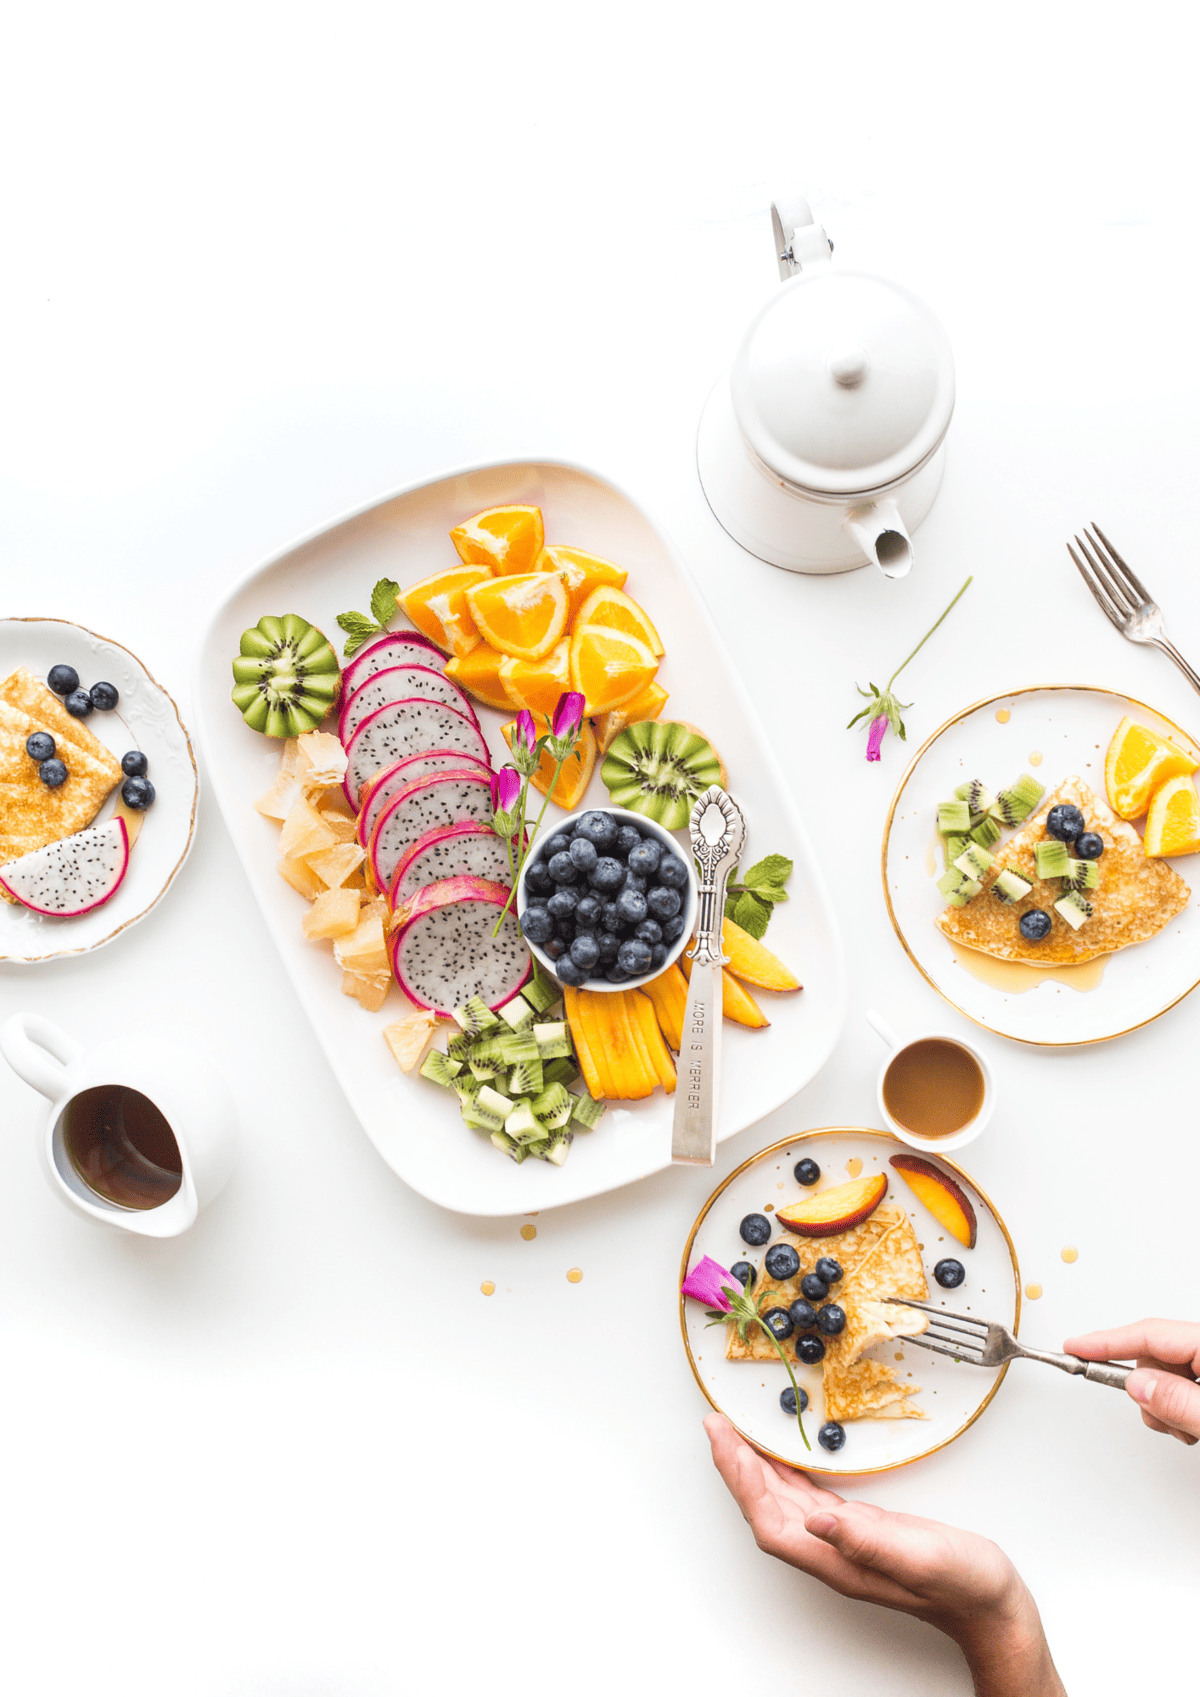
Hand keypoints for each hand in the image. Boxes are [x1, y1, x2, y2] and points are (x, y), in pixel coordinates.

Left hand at [704, 1414, 1063, 1696]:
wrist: (994, 1605)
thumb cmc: (964, 1585)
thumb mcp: (919, 1556)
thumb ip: (868, 1542)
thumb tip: (817, 1522)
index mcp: (838, 1561)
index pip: (769, 1521)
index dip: (740, 1482)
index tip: (722, 1441)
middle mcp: (833, 1552)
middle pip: (767, 1509)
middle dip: (736, 1467)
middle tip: (716, 1424)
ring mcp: (846, 1543)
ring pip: (784, 1503)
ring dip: (756, 1468)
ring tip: (735, 1433)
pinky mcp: (863, 1530)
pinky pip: (809, 1498)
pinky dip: (788, 1473)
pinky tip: (783, 1457)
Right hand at [1063, 1317, 1199, 1444]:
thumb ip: (1177, 1401)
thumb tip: (1136, 1385)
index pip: (1149, 1334)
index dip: (1107, 1342)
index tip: (1074, 1349)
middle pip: (1154, 1356)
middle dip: (1145, 1389)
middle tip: (1158, 1416)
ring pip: (1163, 1374)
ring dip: (1163, 1405)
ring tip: (1187, 1428)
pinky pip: (1177, 1385)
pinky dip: (1175, 1407)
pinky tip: (1191, 1424)